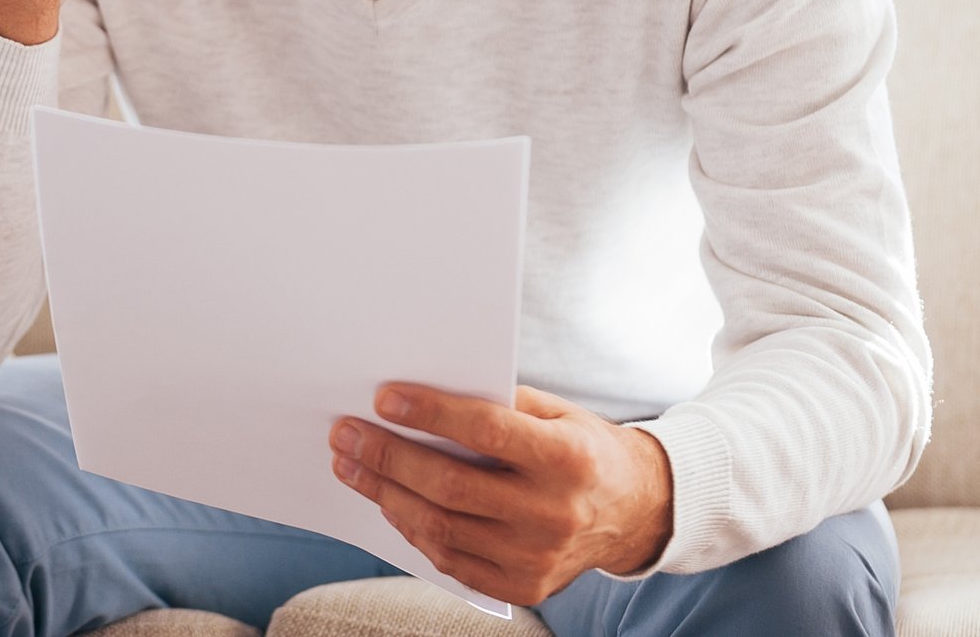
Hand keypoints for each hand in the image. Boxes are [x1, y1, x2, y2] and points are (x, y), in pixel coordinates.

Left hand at [328, 383, 674, 606]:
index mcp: (568, 459)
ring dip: (386, 494)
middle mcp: (554, 514)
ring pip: (443, 528)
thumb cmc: (583, 447)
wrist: (635, 511)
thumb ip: (499, 403)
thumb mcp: (557, 411)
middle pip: (452, 486)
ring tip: (351, 465)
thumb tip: (421, 393)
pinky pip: (452, 561)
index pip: (488, 433)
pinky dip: (413, 529)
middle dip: (388, 458)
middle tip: (344, 433)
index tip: (384, 398)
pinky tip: (389, 502)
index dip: (432, 414)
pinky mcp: (524, 587)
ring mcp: (538, 558)